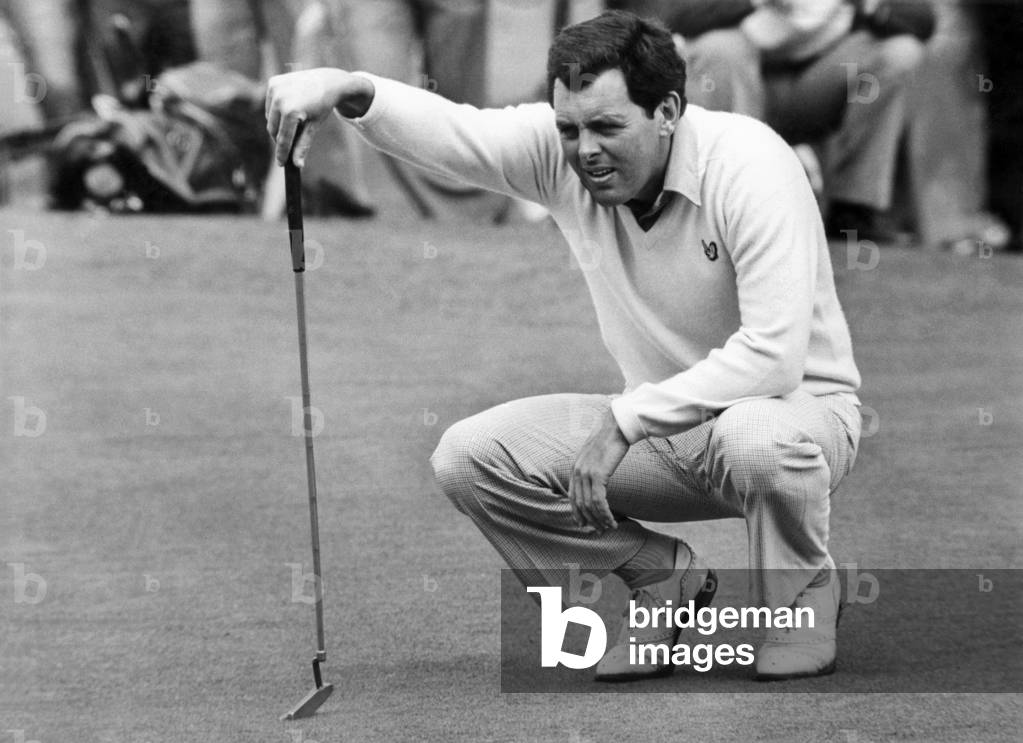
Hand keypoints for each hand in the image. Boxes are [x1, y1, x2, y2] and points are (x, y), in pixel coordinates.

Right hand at [265, 68, 374, 166]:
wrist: (328, 81)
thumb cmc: (322, 106)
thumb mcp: (314, 127)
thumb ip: (303, 145)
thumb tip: (297, 165)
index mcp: (291, 111)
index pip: (283, 139)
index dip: (282, 153)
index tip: (281, 164)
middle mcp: (280, 99)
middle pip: (273, 129)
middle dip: (280, 138)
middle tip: (290, 143)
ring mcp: (275, 88)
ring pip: (269, 117)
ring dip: (277, 123)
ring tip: (293, 121)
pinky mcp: (273, 82)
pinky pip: (270, 104)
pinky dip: (276, 110)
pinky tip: (288, 107)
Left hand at [568, 409, 629, 532]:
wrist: (617, 425)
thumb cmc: (611, 438)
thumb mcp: (597, 454)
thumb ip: (593, 466)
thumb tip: (597, 477)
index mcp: (575, 467)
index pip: (572, 496)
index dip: (577, 513)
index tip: (584, 525)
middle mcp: (577, 471)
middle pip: (580, 504)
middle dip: (590, 520)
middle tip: (600, 531)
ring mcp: (586, 473)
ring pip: (590, 505)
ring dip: (600, 520)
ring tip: (610, 528)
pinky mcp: (597, 474)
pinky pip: (599, 501)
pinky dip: (605, 514)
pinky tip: (612, 520)